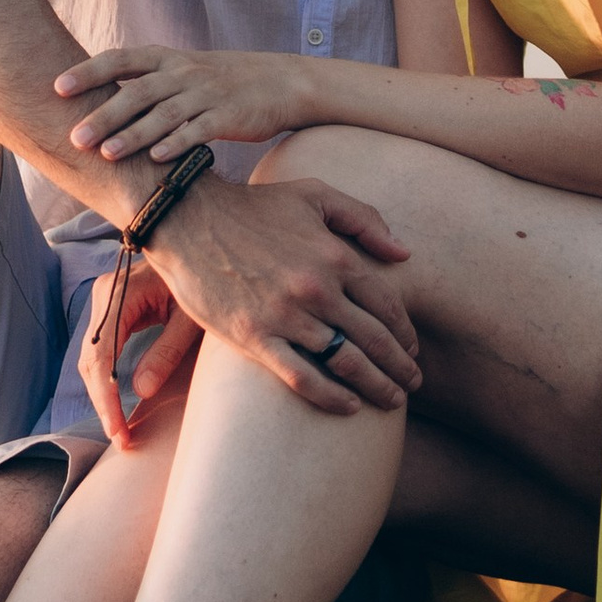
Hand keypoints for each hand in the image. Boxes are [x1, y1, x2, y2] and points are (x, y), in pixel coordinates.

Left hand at [55, 45, 319, 163]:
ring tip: (106, 154)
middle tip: (75, 136)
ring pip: (164, 114)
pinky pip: (198, 130)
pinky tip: (156, 159)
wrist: (281, 82)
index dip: (88, 72)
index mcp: (166, 58)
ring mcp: (206, 94)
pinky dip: (176, 144)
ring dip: (133, 135)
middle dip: (104, 115)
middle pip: (137, 92)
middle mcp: (183, 72)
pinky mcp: (228, 116)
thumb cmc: (221, 81)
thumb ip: (144, 81)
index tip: (57, 87)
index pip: (120, 59)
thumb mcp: (181, 70)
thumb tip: (96, 97)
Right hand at [78, 171, 417, 440]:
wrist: (188, 219)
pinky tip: (349, 406)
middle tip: (412, 385)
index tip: (412, 350)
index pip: (388, 305)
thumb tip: (404, 253)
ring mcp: (286, 316)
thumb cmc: (253, 207)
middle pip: (374, 339)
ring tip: (391, 400)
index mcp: (335, 256)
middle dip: (400, 367)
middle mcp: (317, 289)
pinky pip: (303, 378)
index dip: (406, 333)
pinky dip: (332, 397)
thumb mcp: (313, 195)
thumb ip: (363, 219)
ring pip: (346, 363)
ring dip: (376, 386)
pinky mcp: (254, 336)